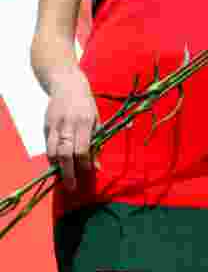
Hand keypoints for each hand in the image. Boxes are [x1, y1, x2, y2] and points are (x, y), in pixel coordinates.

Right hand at [44, 69, 99, 189]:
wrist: (66, 84)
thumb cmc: (87, 104)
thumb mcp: (98, 121)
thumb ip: (98, 143)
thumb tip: (97, 167)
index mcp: (84, 122)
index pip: (82, 149)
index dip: (84, 164)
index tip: (88, 174)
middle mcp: (67, 124)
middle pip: (65, 153)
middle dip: (69, 173)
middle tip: (72, 188)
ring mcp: (54, 125)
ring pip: (53, 151)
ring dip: (59, 167)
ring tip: (64, 180)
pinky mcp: (45, 125)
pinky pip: (47, 146)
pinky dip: (52, 158)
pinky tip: (58, 167)